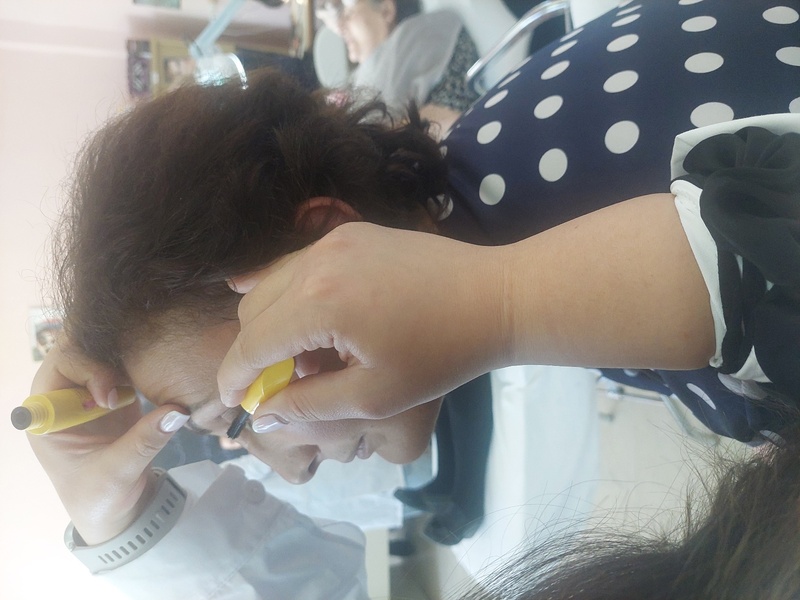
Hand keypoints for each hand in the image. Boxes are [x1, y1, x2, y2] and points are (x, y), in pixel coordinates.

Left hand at [27, 341, 188, 544]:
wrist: (116, 510)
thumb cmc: (101, 498)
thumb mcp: (118, 474)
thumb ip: (144, 442)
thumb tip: (177, 411)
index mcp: (48, 413)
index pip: (59, 366)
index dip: (87, 370)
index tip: (111, 400)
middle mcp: (65, 394)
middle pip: (79, 348)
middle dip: (108, 352)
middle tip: (139, 366)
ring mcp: (90, 391)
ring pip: (103, 350)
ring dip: (127, 352)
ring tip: (153, 360)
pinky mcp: (115, 393)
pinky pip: (123, 363)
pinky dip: (140, 360)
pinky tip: (157, 365)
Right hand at [217, 222, 507, 421]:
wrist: (496, 297)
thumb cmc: (441, 355)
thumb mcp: (374, 396)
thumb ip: (309, 406)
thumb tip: (261, 414)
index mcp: (318, 304)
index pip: (251, 343)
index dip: (235, 378)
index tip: (232, 404)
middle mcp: (316, 261)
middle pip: (252, 309)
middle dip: (254, 351)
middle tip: (280, 385)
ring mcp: (335, 239)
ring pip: (272, 281)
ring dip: (273, 321)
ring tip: (304, 356)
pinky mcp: (353, 231)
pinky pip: (301, 263)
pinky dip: (293, 293)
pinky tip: (307, 316)